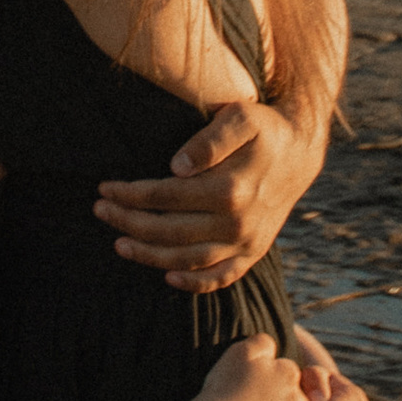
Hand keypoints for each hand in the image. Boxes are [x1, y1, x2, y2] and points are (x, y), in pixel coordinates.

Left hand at [93, 99, 314, 291]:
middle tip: (100, 210)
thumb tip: (177, 166)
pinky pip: (222, 277)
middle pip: (171, 231)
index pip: (166, 196)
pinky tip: (168, 277)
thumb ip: (209, 140)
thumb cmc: (264, 128)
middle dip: (129, 223)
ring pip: (190, 260)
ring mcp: (246, 243)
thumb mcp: (241, 117)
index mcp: (230, 189)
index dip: (131, 194)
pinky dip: (194, 283)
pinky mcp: (253, 253)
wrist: (301, 152)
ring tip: (119, 245)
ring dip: (151, 256)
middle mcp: (238, 223)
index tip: (104, 187)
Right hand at [196, 335, 309, 400]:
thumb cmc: (226, 385)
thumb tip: (273, 347)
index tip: (251, 382)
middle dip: (279, 397)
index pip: (287, 371)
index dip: (268, 376)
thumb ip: (263, 342)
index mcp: (290, 373)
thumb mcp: (240, 350)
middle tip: (251, 400)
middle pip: (293, 395)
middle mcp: (300, 400)